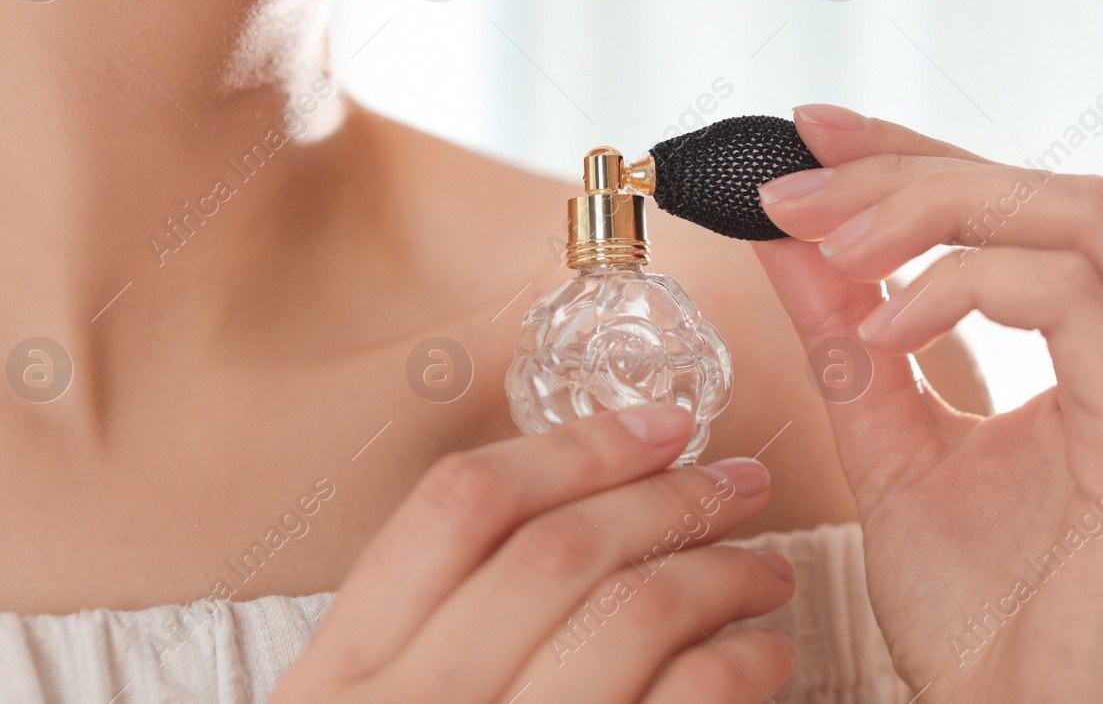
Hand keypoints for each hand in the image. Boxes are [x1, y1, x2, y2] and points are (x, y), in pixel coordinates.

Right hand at [272, 404, 796, 703]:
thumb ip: (434, 640)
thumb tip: (580, 517)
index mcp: (336, 681)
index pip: (456, 506)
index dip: (572, 447)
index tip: (656, 424)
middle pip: (560, 549)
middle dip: (669, 497)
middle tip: (737, 482)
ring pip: (632, 616)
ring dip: (723, 573)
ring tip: (766, 568)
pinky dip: (742, 666)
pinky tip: (765, 658)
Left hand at [752, 104, 1102, 702]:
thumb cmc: (977, 614)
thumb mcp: (890, 442)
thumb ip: (850, 337)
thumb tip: (792, 238)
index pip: (1018, 205)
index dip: (915, 153)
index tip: (811, 133)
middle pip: (1046, 189)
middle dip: (907, 170)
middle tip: (795, 183)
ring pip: (1067, 215)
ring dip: (928, 210)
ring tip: (824, 241)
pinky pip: (1069, 294)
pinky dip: (961, 286)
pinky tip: (880, 330)